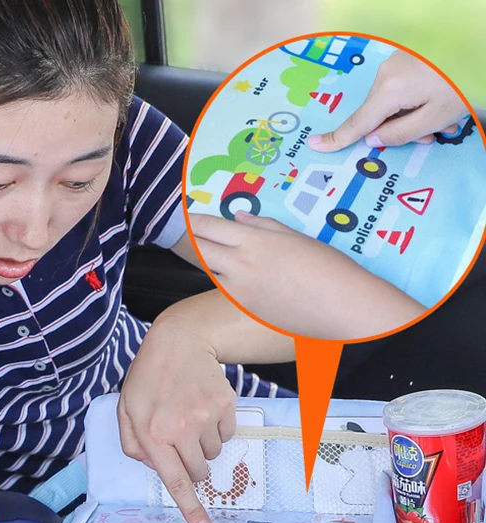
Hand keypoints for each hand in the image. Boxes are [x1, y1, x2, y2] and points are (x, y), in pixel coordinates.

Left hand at [118, 305, 237, 522]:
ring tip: (188, 415)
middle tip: (179, 438)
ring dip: (202, 444)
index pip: (174, 481)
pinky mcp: (226, 407)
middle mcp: (181, 429)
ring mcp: (206, 418)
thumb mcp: (126, 409)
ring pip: (213, 454)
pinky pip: (227, 435)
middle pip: (198, 472)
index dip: (191, 509)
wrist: (181, 342)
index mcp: (152, 434)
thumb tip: (155, 468)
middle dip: (190, 465)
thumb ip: (132, 444)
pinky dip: (217, 428)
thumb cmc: (148, 378)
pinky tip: (202, 406)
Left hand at [189, 211, 424, 338]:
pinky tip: (230, 275)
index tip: (183, 215)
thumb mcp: (296, 238)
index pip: (208, 227)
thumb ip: (263, 227)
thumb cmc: (328, 269)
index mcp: (253, 241)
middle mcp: (240, 264)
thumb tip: (239, 217)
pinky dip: (223, 279)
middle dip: (189, 239)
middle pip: (199, 249)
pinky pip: (224, 289)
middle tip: (183, 232)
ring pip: (209, 270)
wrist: (341, 308)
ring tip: (206, 250)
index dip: (191, 220)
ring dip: (207, 260)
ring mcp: (239, 289)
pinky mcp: (244, 308)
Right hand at [308, 49, 466, 151]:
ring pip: (391, 103)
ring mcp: (396, 62)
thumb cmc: (461, 85)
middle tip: (431, 136)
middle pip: (379, 114)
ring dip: (411, 116)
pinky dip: (414, 101)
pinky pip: (400, 88)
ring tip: (441, 120)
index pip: (358, 123)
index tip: (315, 145)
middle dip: (399, 129)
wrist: (478, 49)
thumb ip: (399, 134)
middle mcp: (386, 73)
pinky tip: (437, 102)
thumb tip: (373, 139)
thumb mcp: (434, 118)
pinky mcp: (406, 58)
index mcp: (390, 90)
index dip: (337, 138)